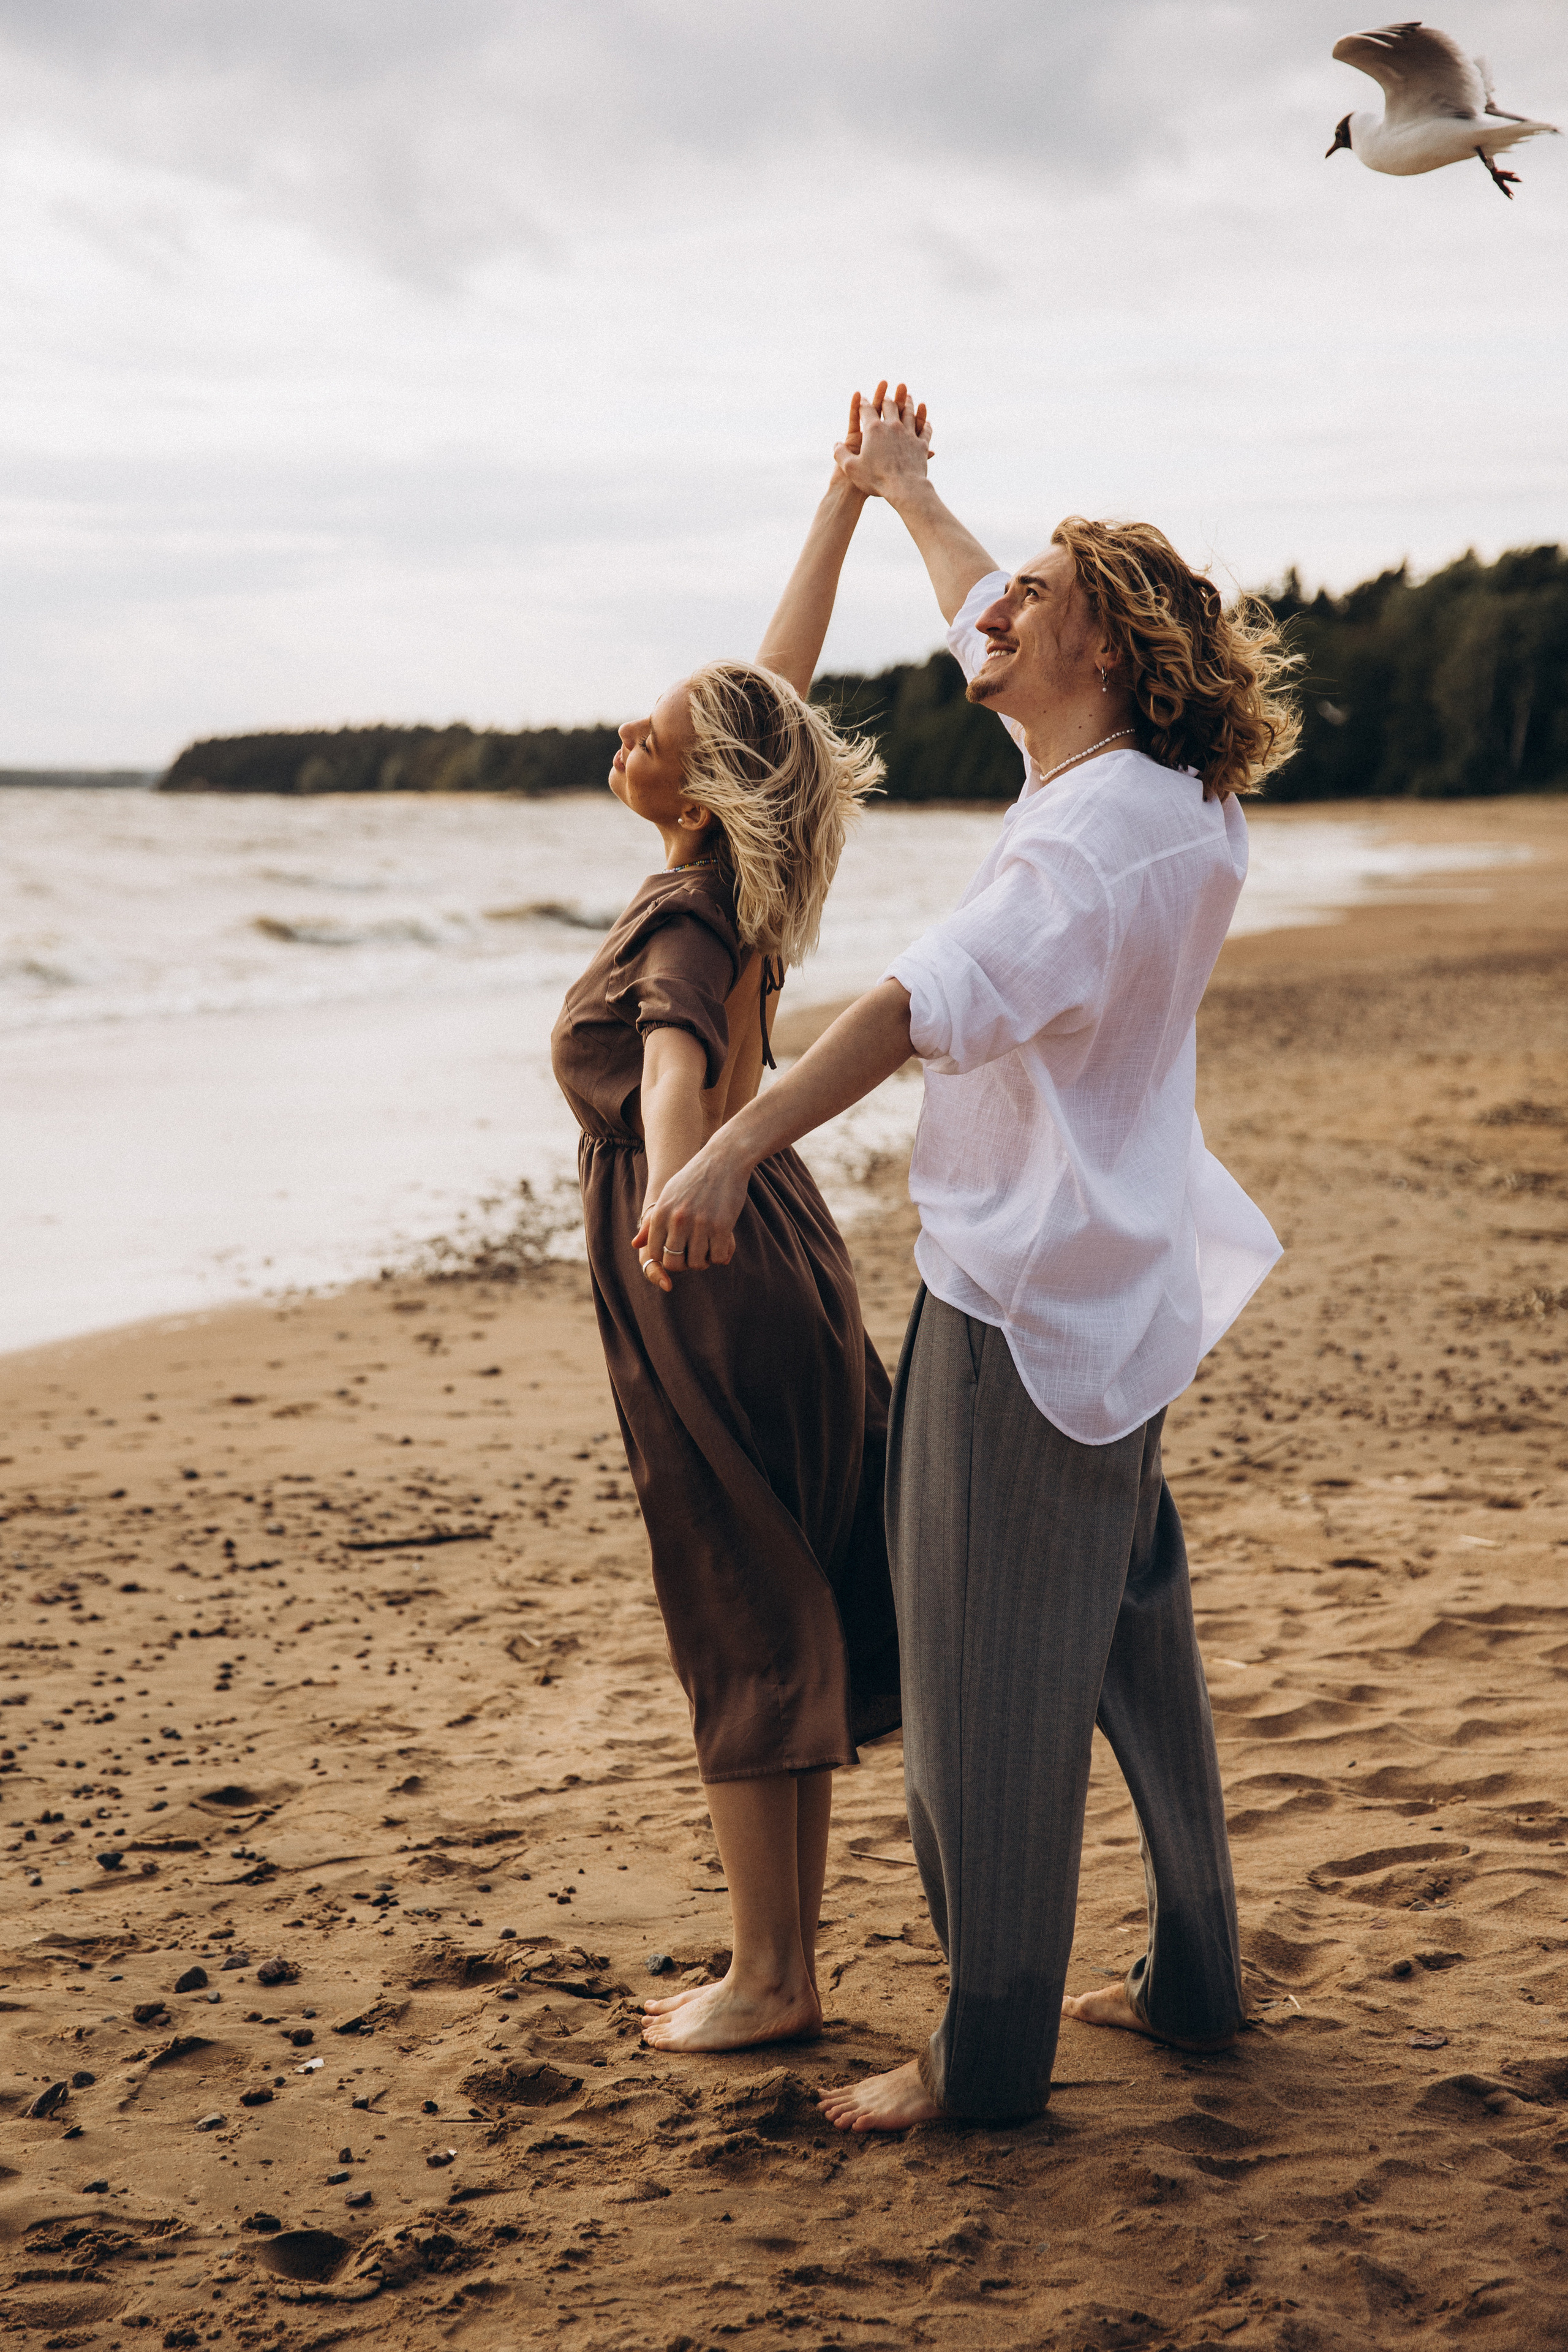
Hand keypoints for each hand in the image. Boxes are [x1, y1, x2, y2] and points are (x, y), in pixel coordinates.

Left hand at [633, 1133, 751, 1275]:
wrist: (723, 1160)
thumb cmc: (693, 1178)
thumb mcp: (667, 1196)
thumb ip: (651, 1222)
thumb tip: (635, 1245)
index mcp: (661, 1213)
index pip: (655, 1253)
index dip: (666, 1258)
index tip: (677, 1252)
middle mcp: (677, 1220)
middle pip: (674, 1264)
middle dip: (684, 1264)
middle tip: (693, 1254)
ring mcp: (700, 1224)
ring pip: (697, 1263)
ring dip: (704, 1261)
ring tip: (708, 1249)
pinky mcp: (721, 1226)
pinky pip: (718, 1257)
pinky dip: (720, 1256)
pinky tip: (721, 1244)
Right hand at [836, 381, 931, 500]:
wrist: (903, 488)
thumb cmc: (875, 479)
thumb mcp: (851, 468)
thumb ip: (841, 454)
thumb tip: (836, 445)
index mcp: (873, 429)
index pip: (866, 410)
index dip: (862, 403)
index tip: (862, 398)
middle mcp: (892, 426)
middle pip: (889, 406)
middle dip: (886, 398)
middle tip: (887, 395)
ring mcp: (909, 433)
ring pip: (909, 413)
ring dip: (908, 403)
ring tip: (908, 397)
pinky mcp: (921, 444)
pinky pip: (924, 430)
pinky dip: (924, 424)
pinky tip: (926, 422)